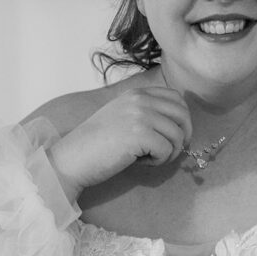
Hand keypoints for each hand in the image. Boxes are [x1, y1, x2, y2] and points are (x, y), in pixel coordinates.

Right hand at [48, 87, 191, 199]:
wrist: (73, 158)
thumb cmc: (98, 144)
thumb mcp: (123, 117)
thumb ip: (147, 113)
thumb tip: (180, 123)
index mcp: (137, 93)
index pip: (176, 99)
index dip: (182, 120)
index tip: (173, 137)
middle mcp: (140, 99)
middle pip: (183, 115)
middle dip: (182, 137)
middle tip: (168, 152)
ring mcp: (140, 115)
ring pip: (177, 135)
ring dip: (168, 152)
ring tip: (149, 158)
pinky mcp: (139, 134)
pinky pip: (166, 150)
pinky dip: (158, 161)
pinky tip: (140, 162)